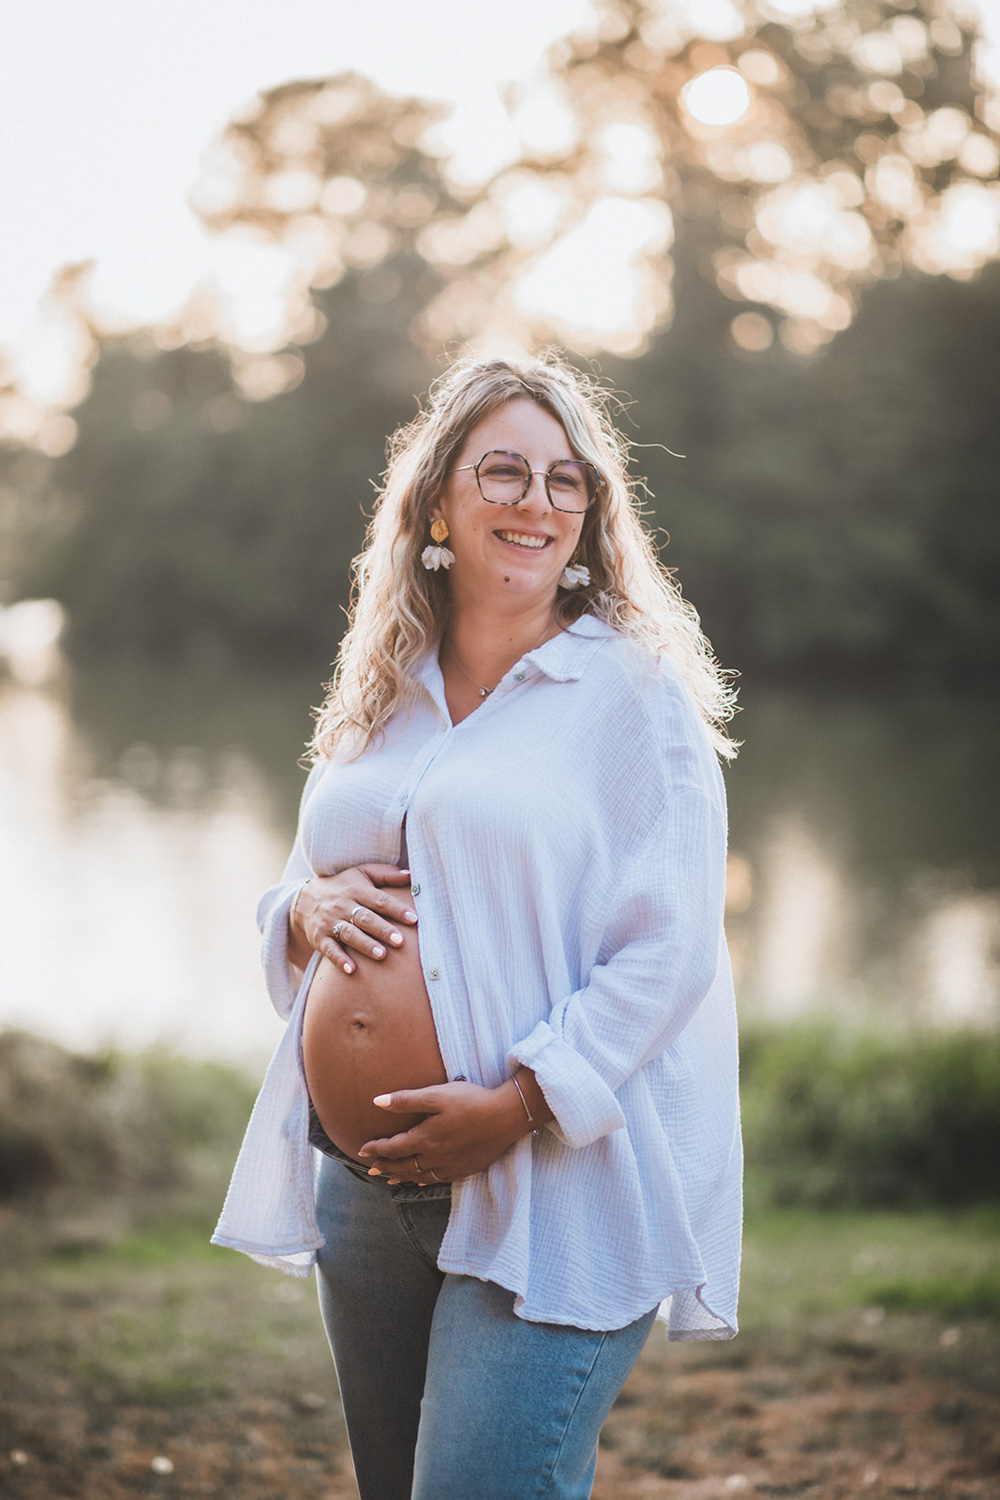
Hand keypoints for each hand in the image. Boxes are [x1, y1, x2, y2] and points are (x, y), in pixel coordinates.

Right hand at [290, 864, 416, 974]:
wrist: (305, 899)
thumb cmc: (343, 886)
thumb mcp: (362, 873)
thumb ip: (386, 874)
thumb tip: (411, 876)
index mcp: (357, 890)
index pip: (379, 900)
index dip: (396, 909)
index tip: (413, 919)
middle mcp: (343, 905)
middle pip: (365, 918)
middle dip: (383, 930)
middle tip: (400, 941)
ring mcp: (330, 922)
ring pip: (349, 934)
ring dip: (365, 945)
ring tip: (382, 955)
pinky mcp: (319, 938)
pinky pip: (329, 949)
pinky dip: (339, 960)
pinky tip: (351, 969)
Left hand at [357, 1079, 530, 1183]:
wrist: (506, 1117)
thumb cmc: (471, 1101)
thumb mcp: (437, 1095)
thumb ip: (406, 1100)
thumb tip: (377, 1102)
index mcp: (426, 1138)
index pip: (393, 1148)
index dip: (376, 1149)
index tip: (362, 1150)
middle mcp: (435, 1157)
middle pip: (404, 1166)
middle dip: (385, 1167)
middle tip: (370, 1169)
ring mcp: (451, 1166)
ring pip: (419, 1177)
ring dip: (402, 1177)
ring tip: (390, 1178)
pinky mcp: (464, 1168)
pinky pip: (438, 1180)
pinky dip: (424, 1181)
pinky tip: (421, 1181)